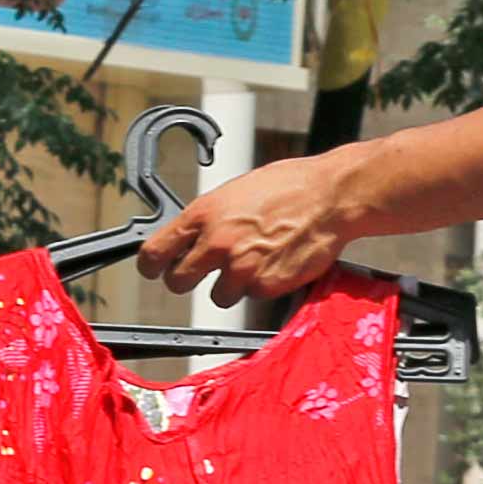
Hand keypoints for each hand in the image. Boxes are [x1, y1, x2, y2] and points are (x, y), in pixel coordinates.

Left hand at [138, 150, 368, 307]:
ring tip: (257, 259)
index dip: (152, 265)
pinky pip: (253, 296)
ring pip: (219, 295)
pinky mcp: (266, 286)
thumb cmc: (288, 187)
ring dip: (233, 284)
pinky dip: (263, 285)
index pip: (156, 251)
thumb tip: (190, 237)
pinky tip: (277, 262)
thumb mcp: (236, 192)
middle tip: (207, 270)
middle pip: (178, 281)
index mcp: (204, 214)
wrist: (330, 198)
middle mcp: (217, 242)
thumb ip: (210, 217)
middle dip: (188, 279)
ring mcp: (241, 268)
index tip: (156, 269)